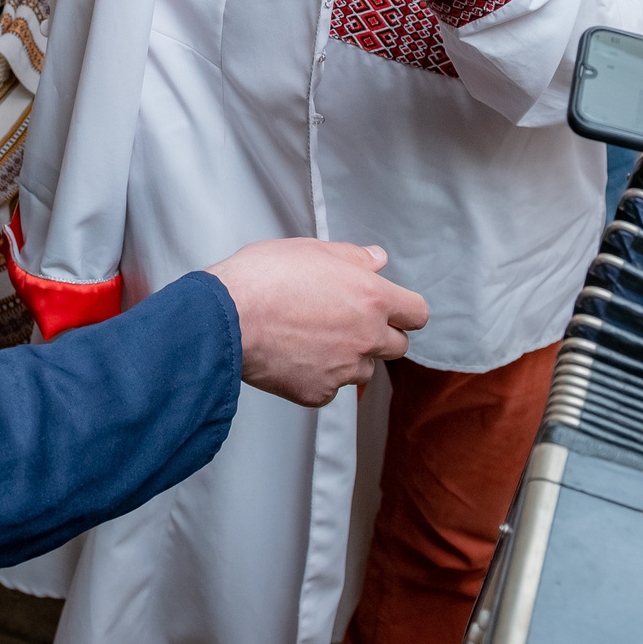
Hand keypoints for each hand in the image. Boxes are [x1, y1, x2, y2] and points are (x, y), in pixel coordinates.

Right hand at [206, 239, 428, 406]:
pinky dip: (318, 376)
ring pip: (364, 370)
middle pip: (397, 347)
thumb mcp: (311, 250)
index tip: (390, 309)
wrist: (225, 318)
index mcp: (372, 298)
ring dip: (350, 358)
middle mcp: (365, 337)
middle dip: (379, 335)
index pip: (418, 313)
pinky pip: (330, 387)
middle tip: (346, 321)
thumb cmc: (263, 277)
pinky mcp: (318, 393)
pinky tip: (294, 356)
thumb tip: (377, 259)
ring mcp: (343, 370)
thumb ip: (353, 257)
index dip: (404, 310)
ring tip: (314, 338)